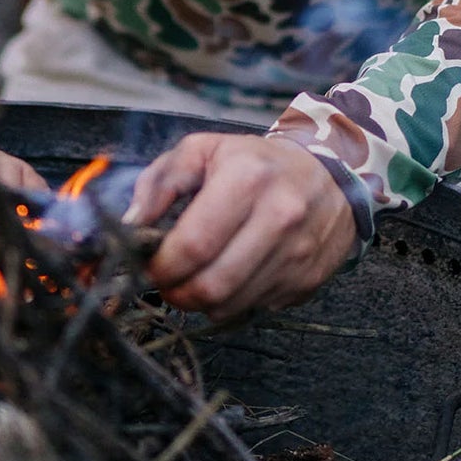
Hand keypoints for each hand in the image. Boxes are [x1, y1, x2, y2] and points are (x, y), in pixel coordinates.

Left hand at [127, 132, 355, 320]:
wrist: (330, 173)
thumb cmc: (255, 162)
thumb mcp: (204, 150)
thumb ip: (160, 182)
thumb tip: (130, 225)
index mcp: (247, 179)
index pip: (194, 245)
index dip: (161, 266)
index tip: (149, 265)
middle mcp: (279, 217)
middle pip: (211, 285)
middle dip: (176, 292)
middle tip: (167, 281)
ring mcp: (298, 254)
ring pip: (230, 306)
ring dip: (201, 302)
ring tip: (196, 278)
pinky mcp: (308, 280)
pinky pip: (255, 310)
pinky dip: (233, 302)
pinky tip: (231, 277)